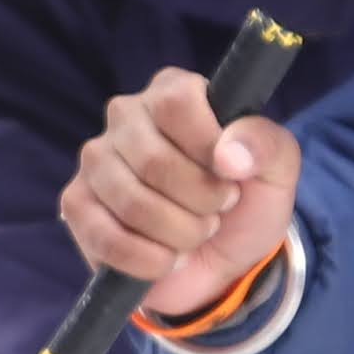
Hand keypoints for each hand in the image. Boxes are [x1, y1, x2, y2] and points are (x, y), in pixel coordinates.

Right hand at [64, 68, 301, 320]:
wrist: (221, 262)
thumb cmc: (245, 202)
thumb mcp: (276, 171)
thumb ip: (267, 146)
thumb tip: (230, 155)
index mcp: (173, 92)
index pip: (176, 103)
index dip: (208, 148)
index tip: (232, 176)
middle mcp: (126, 116)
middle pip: (154, 161)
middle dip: (200, 202)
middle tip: (217, 212)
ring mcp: (96, 160)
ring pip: (132, 202)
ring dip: (179, 233)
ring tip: (195, 234)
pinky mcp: (76, 205)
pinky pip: (106, 237)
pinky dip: (149, 260)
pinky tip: (167, 259)